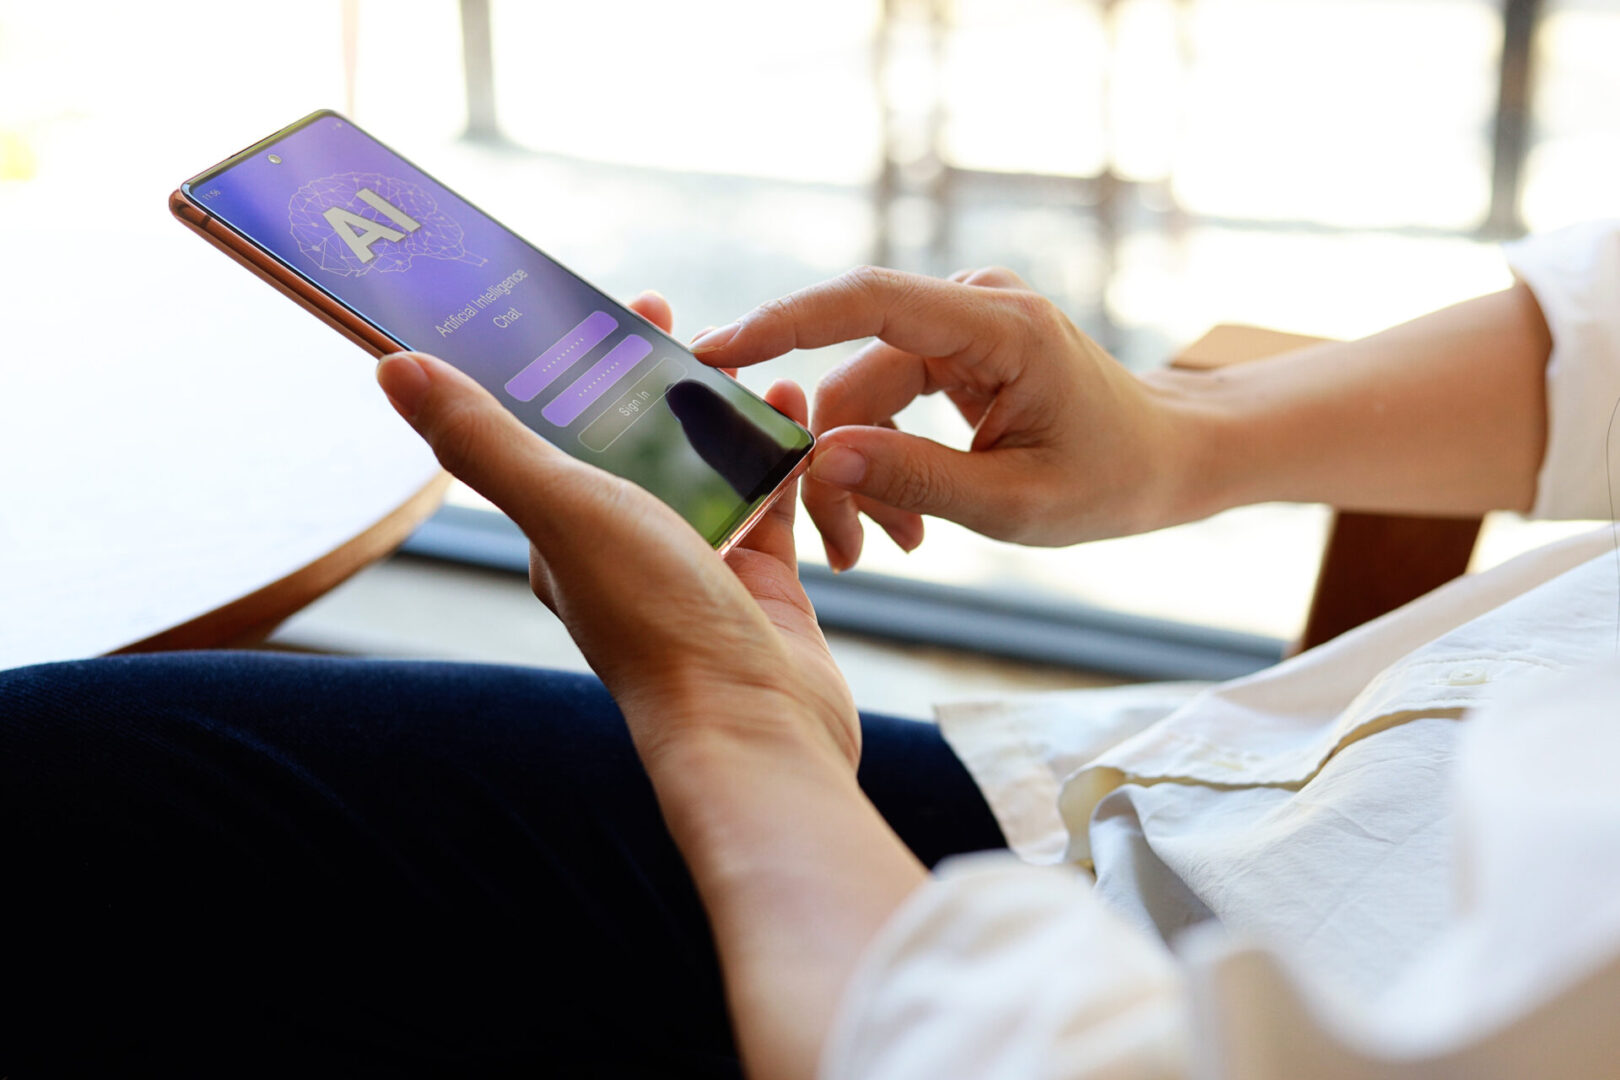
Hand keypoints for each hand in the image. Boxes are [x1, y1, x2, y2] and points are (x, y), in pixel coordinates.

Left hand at [374, 293, 858, 774]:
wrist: (756, 726)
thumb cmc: (655, 625)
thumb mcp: (564, 512)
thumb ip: (486, 440)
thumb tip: (393, 369)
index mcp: (563, 530)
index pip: (558, 428)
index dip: (576, 367)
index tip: (607, 312)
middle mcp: (624, 545)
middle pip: (637, 443)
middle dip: (658, 381)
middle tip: (688, 326)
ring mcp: (695, 564)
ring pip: (707, 467)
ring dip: (722, 413)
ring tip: (747, 362)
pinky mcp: (759, 580)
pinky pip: (768, 499)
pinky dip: (779, 454)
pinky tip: (796, 417)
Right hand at [691, 266, 1197, 569]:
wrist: (1166, 457)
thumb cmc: (1111, 479)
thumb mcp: (1015, 503)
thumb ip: (913, 479)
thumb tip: (816, 463)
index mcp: (999, 326)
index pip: (867, 301)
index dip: (783, 323)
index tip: (715, 351)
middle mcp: (971, 307)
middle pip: (854, 375)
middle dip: (833, 465)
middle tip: (844, 553)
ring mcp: (958, 325)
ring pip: (861, 396)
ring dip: (860, 475)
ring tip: (890, 547)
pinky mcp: (951, 351)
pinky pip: (884, 400)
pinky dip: (881, 460)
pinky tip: (904, 521)